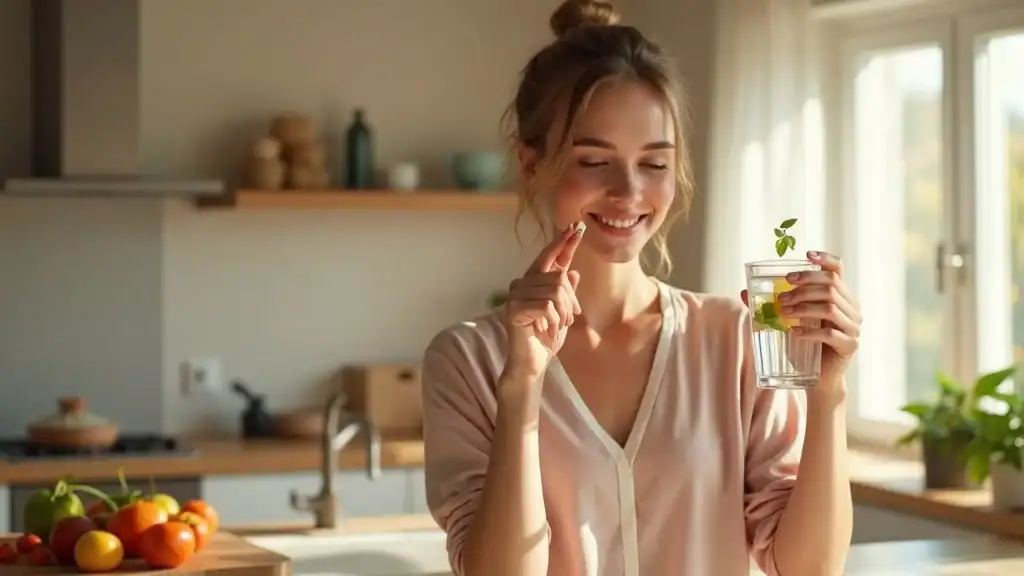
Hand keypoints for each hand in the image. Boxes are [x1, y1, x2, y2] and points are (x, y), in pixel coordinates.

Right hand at [504, 223, 583, 383]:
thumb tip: (574, 271)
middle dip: (570, 302)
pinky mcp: (513, 310)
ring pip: (555, 293)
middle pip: (559, 279)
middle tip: (567, 320)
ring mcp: (515, 296)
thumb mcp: (563, 313)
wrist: (532, 364)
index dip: (563, 243)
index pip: (550, 257)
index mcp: (533, 282)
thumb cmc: (546, 338)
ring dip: (563, 315)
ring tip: (556, 327)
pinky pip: (547, 307)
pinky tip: (548, 332)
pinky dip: (554, 323)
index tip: (576, 228)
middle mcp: (521, 284)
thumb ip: (566, 292)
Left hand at [743, 250, 861, 390]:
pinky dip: (809, 331)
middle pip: (831, 285)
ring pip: (830, 307)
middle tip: (781, 296)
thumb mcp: (790, 320)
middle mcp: (852, 308)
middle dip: (803, 286)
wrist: (819, 378)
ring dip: (803, 307)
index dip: (824, 259)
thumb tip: (744, 292)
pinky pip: (830, 333)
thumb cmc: (804, 345)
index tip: (806, 255)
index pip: (838, 270)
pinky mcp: (849, 345)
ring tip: (783, 312)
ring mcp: (853, 327)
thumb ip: (772, 305)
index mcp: (841, 296)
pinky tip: (794, 332)